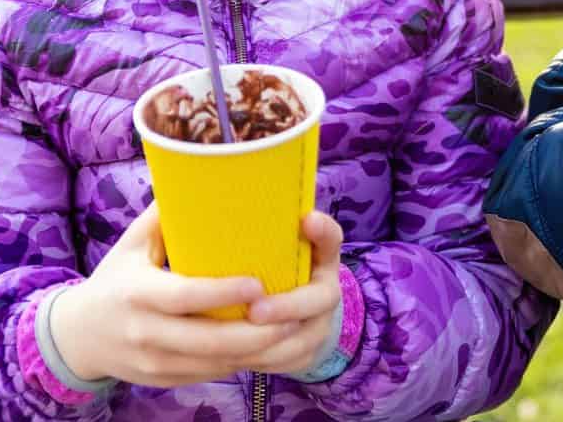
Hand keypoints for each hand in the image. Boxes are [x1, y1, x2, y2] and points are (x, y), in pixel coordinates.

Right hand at [52, 203, 296, 387]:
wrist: (77, 335)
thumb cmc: (115, 279)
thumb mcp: (132, 244)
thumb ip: (165, 214)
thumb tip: (199, 171)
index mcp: (136, 293)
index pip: (185, 296)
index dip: (224, 292)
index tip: (259, 282)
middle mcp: (144, 332)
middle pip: (207, 339)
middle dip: (255, 331)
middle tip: (293, 314)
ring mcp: (152, 362)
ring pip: (212, 362)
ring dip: (254, 351)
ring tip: (290, 330)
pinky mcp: (162, 379)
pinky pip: (207, 374)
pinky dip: (237, 362)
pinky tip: (264, 346)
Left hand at [242, 211, 345, 375]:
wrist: (298, 315)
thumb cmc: (275, 269)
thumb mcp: (273, 243)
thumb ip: (265, 224)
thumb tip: (243, 198)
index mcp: (322, 257)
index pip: (331, 239)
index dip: (323, 232)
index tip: (307, 220)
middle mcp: (328, 292)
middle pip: (317, 300)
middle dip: (286, 307)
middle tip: (254, 311)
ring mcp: (320, 327)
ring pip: (300, 341)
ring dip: (268, 343)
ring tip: (232, 341)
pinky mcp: (306, 356)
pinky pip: (284, 363)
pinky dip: (260, 362)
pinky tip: (231, 358)